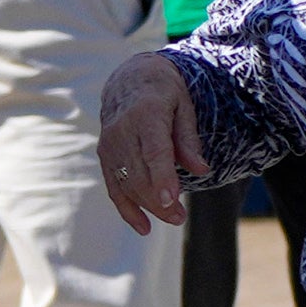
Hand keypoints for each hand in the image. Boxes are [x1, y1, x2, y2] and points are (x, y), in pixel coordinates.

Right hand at [99, 51, 210, 230]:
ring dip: (148, 207)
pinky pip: (113, 187)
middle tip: (180, 217)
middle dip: (159, 200)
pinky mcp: (104, 156)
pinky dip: (127, 208)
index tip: (170, 200)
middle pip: (139, 173)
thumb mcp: (184, 107)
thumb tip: (202, 170)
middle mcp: (122, 129)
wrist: (129, 80)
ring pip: (126, 183)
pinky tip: (143, 226)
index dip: (162, 177)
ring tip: (174, 219)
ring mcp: (109, 144)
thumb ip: (189, 140)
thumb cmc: (164, 93)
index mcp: (145, 113)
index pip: (153, 151)